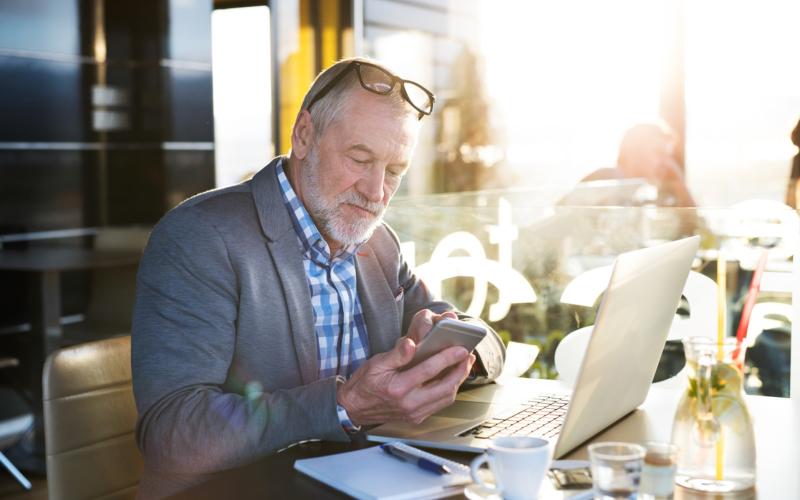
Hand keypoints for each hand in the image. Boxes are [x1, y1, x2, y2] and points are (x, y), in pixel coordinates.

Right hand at [337, 310, 473, 424]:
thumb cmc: (365, 384)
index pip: (428, 370)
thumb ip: (396, 355)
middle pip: (444, 387)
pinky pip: (439, 404)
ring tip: (463, 365)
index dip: (447, 358)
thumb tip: (411, 343)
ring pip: (445, 398)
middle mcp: (408, 404)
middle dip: (460, 371)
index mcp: (397, 388)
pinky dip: (449, 390)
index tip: (460, 348)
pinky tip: (451, 378)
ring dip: (458, 381)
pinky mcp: (416, 417)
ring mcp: (414, 413)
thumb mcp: (376, 364)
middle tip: (468, 356)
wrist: (354, 409)